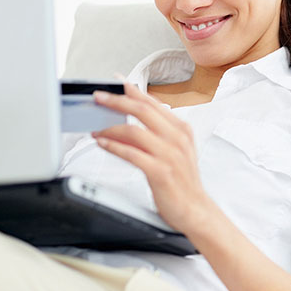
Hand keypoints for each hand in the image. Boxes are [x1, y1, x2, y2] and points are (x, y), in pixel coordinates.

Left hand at [91, 82, 212, 232]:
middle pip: (141, 110)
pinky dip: (113, 146)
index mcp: (181, 129)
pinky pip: (131, 154)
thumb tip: (127, 120)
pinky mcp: (160, 172)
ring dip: (110, 126)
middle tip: (98, 96)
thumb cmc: (182, 180)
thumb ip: (157, 132)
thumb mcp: (175, 149)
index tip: (116, 80)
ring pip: (134, 130)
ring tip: (96, 127)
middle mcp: (176, 138)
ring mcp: (169, 154)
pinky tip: (102, 143)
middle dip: (116, 100)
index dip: (132, 90)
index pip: (152, 103)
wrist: (195, 209)